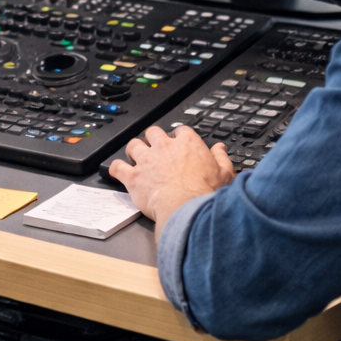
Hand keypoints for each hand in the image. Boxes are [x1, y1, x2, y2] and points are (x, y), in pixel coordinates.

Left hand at [109, 125, 234, 239]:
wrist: (187, 209)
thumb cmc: (205, 194)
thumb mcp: (224, 174)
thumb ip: (221, 158)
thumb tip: (220, 149)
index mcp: (187, 144)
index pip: (180, 131)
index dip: (178, 137)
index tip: (178, 144)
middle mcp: (164, 147)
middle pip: (153, 132)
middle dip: (153, 139)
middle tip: (154, 148)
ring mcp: (146, 160)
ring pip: (133, 145)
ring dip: (133, 150)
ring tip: (135, 156)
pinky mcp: (133, 176)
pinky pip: (117, 166)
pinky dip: (115, 168)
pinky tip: (117, 171)